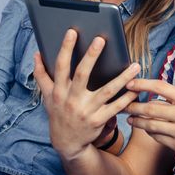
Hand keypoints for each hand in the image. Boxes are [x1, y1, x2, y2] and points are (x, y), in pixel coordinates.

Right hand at [33, 29, 139, 160]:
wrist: (67, 143)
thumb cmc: (59, 114)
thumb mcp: (48, 96)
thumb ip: (42, 75)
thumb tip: (37, 54)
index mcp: (59, 91)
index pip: (61, 66)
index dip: (65, 48)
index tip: (72, 31)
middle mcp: (71, 99)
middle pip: (82, 74)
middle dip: (91, 56)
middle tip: (101, 39)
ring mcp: (86, 110)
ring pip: (107, 90)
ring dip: (122, 78)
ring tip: (135, 65)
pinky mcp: (99, 120)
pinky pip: (116, 107)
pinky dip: (128, 98)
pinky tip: (138, 88)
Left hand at [124, 79, 174, 162]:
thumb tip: (150, 95)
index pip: (160, 87)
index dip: (142, 84)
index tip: (129, 83)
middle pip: (150, 108)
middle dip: (133, 106)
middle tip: (122, 105)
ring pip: (151, 125)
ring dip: (137, 121)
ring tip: (130, 118)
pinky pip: (158, 138)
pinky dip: (150, 133)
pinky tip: (147, 129)